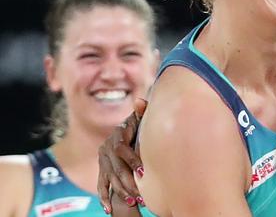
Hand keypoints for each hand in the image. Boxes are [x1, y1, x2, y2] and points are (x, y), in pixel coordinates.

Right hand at [97, 98, 147, 212]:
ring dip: (120, 192)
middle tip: (141, 195)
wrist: (127, 132)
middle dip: (128, 182)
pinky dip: (104, 198)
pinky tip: (108, 209)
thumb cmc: (138, 125)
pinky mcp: (102, 171)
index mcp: (117, 136)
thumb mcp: (140, 118)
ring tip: (134, 202)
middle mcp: (106, 149)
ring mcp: (103, 162)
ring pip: (109, 180)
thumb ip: (142, 111)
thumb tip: (140, 101)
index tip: (143, 171)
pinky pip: (101, 186)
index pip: (121, 149)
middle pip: (115, 169)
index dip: (131, 159)